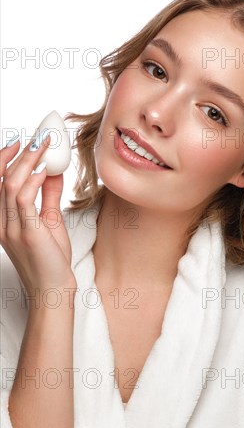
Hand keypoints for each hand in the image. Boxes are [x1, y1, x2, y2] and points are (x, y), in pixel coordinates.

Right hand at [0, 132, 76, 299]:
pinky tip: (44, 167)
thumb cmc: (51, 260)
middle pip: (1, 180)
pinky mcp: (27, 233)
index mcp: (3, 221)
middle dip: (16, 155)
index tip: (19, 143)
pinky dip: (33, 180)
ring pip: (11, 185)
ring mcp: (11, 229)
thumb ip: (47, 196)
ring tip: (43, 145)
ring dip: (27, 162)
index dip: (4, 161)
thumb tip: (52, 171)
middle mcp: (2, 224)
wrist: (54, 290)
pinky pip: (24, 199)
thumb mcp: (49, 222)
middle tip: (34, 138)